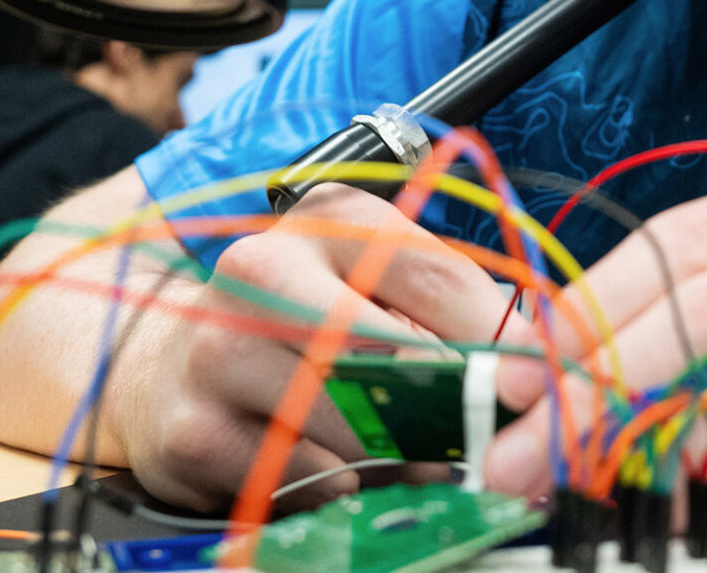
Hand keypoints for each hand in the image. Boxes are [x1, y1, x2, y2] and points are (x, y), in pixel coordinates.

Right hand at [103, 182, 514, 511]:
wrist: (165, 363)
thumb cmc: (299, 321)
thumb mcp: (372, 285)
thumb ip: (449, 315)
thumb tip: (535, 375)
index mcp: (329, 218)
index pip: (440, 277)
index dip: (502, 342)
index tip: (541, 388)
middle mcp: (263, 270)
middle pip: (394, 355)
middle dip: (454, 412)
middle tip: (489, 445)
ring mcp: (219, 351)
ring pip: (353, 428)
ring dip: (405, 463)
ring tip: (420, 464)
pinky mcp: (193, 432)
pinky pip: (303, 481)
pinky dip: (339, 489)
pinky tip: (339, 472)